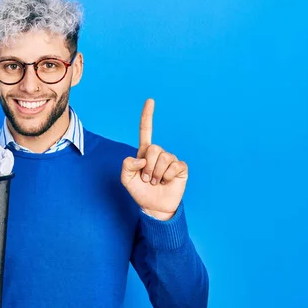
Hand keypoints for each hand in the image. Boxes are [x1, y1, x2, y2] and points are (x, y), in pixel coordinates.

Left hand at [121, 99, 187, 220]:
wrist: (154, 207)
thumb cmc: (140, 192)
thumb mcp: (126, 179)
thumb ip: (127, 165)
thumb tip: (142, 158)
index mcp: (144, 153)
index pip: (146, 131)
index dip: (147, 116)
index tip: (150, 100)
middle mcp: (158, 153)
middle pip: (153, 148)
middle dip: (148, 167)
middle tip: (147, 179)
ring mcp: (171, 160)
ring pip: (164, 158)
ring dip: (157, 174)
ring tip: (156, 182)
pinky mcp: (181, 168)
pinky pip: (175, 166)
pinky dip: (168, 177)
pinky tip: (167, 182)